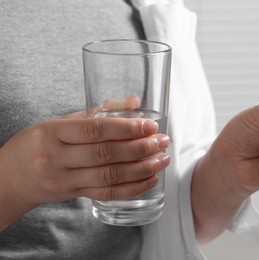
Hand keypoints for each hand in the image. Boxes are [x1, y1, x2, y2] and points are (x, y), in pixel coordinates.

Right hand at [0, 114, 169, 224]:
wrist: (12, 177)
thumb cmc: (40, 143)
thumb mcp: (61, 122)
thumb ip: (99, 112)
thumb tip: (135, 103)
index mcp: (52, 133)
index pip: (94, 130)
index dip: (126, 128)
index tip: (150, 126)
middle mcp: (57, 158)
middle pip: (106, 154)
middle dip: (140, 148)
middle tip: (163, 141)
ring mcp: (64, 180)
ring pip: (109, 177)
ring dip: (141, 169)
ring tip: (162, 159)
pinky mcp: (73, 195)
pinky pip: (106, 194)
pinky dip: (132, 188)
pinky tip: (150, 180)